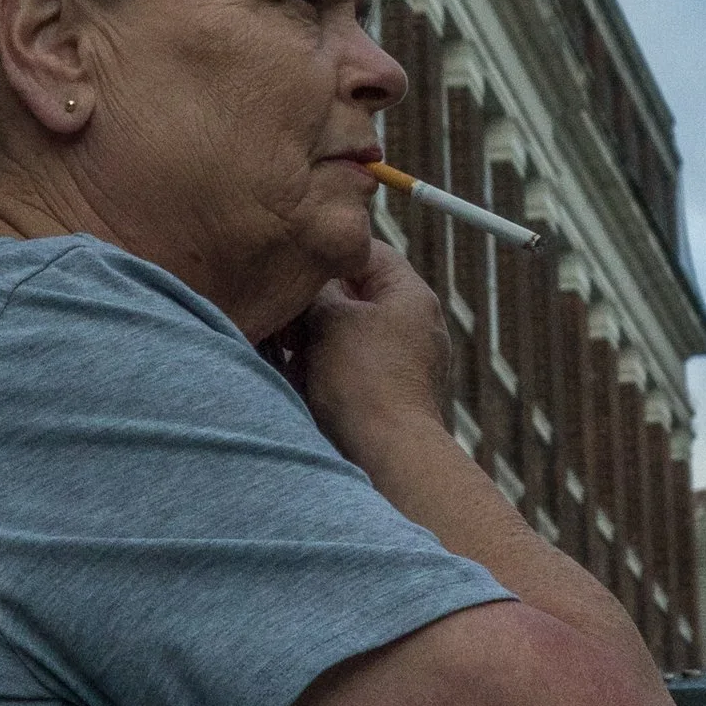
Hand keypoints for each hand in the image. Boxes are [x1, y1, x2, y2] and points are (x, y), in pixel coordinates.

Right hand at [288, 234, 453, 473]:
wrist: (385, 452)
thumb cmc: (364, 383)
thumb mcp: (329, 320)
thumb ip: (316, 290)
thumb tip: (306, 282)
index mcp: (412, 296)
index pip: (368, 253)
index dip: (327, 256)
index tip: (295, 269)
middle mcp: (416, 325)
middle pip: (357, 298)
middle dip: (317, 309)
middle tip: (288, 320)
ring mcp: (406, 361)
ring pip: (349, 336)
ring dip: (316, 342)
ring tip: (292, 355)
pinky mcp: (391, 392)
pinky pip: (354, 368)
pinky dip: (327, 371)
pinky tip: (302, 382)